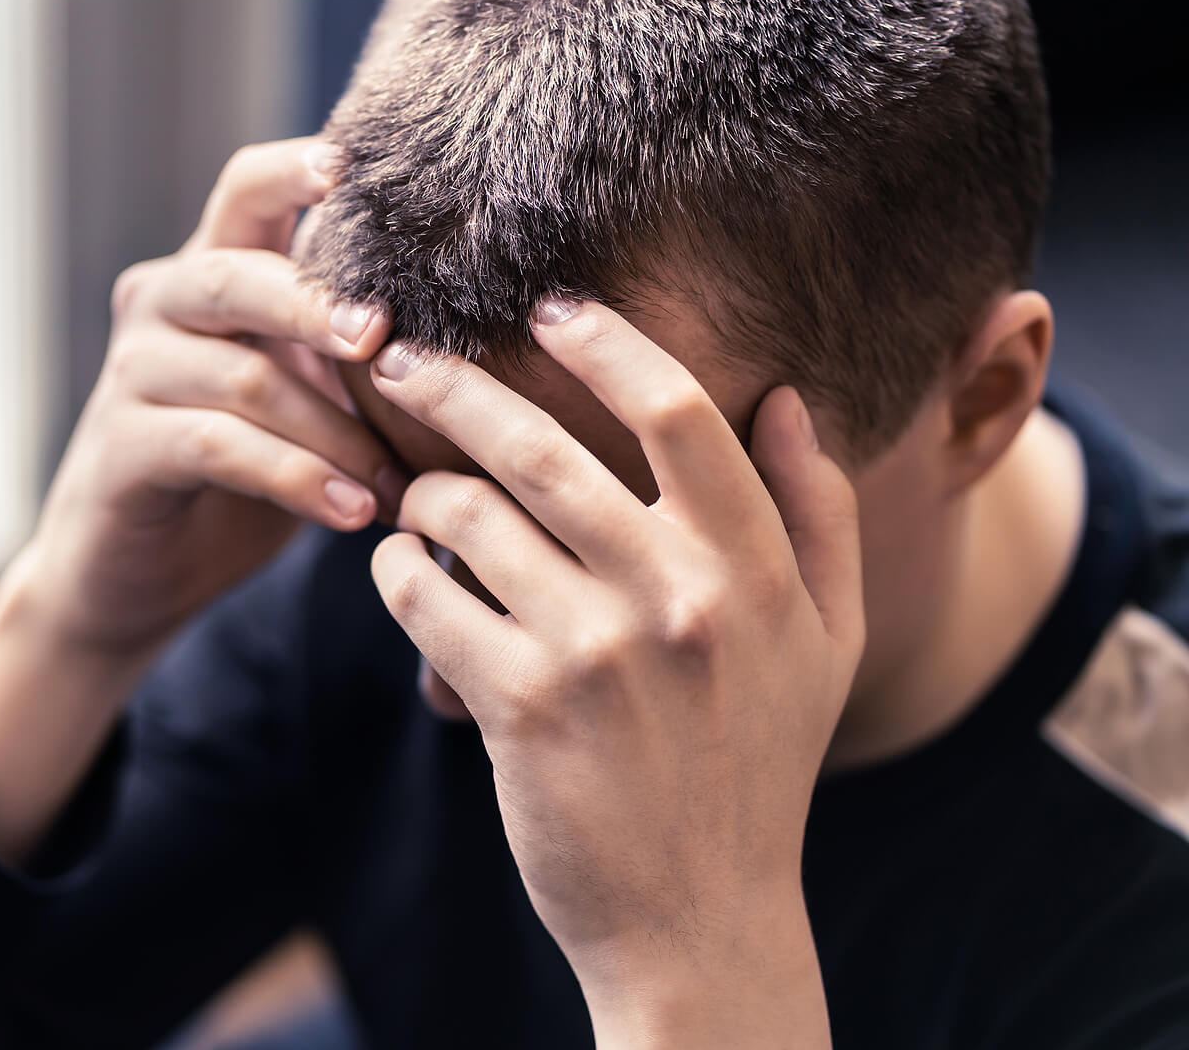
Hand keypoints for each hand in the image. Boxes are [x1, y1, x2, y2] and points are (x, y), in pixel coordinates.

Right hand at [0, 138, 402, 861]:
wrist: (134, 574)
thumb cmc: (242, 475)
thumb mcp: (304, 399)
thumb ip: (353, 355)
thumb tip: (483, 335)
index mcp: (210, 274)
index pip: (245, 189)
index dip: (295, 168)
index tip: (357, 166)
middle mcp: (160, 305)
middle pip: (237, 275)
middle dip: (322, 305)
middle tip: (387, 340)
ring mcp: (132, 374)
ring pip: (246, 375)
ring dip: (337, 431)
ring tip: (400, 484)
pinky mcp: (123, 449)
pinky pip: (219, 446)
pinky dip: (297, 477)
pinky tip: (354, 512)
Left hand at [366, 299, 863, 1047]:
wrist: (699, 918)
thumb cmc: (759, 768)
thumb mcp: (830, 643)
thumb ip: (820, 515)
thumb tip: (787, 397)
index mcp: (752, 569)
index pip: (675, 411)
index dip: (602, 340)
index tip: (547, 308)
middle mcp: (676, 598)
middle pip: (541, 446)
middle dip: (452, 386)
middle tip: (401, 357)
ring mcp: (594, 653)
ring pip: (468, 516)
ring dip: (421, 493)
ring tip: (411, 497)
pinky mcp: (518, 708)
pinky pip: (425, 598)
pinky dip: (396, 571)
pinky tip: (400, 570)